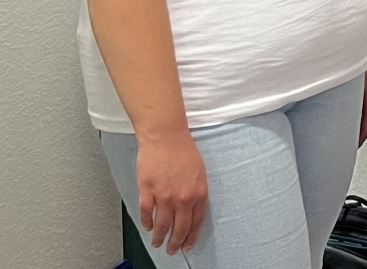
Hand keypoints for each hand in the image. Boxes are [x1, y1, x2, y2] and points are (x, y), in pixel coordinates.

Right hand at [135, 130, 207, 254]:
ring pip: (162, 225)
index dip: (191, 236)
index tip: (187, 245)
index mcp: (198, 192)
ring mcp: (164, 195)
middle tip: (172, 250)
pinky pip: (147, 213)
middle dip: (175, 242)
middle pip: (179, 228)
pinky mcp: (148, 191)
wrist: (166, 137)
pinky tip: (148, 227)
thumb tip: (192, 209)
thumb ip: (196, 192)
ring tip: (157, 243)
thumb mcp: (200, 172)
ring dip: (159, 237)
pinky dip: (147, 222)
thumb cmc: (183, 150)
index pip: (196, 222)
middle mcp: (183, 197)